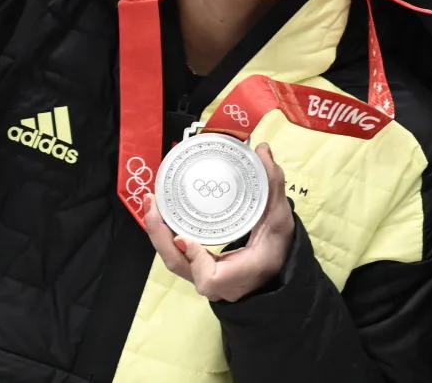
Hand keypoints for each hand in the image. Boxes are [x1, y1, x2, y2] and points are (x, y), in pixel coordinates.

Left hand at [144, 142, 294, 301]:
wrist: (274, 270)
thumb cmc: (278, 247)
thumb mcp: (280, 217)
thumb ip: (273, 185)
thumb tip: (262, 149)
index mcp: (239, 275)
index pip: (210, 277)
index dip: (196, 260)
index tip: (185, 238)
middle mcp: (217, 283)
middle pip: (179, 265)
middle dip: (160, 235)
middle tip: (153, 203)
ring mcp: (204, 278)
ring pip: (174, 261)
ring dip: (157, 233)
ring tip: (151, 203)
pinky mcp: (196, 270)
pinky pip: (176, 256)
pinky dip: (164, 236)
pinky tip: (159, 214)